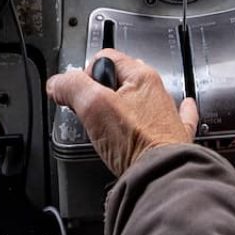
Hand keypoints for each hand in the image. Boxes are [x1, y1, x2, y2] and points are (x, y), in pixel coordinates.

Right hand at [47, 52, 198, 177]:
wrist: (161, 176)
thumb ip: (72, 87)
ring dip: (125, 107)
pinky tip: (177, 111)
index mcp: (140, 76)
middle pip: (120, 80)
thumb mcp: (94, 106)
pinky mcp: (174, 137)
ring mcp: (167, 115)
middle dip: (101, 93)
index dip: (85, 75)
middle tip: (90, 113)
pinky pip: (176, 117)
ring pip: (141, 100)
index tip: (78, 96)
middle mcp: (156, 92)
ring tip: (110, 126)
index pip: (105, 59)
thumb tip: (57, 83)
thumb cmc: (135, 142)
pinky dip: (173, 113)